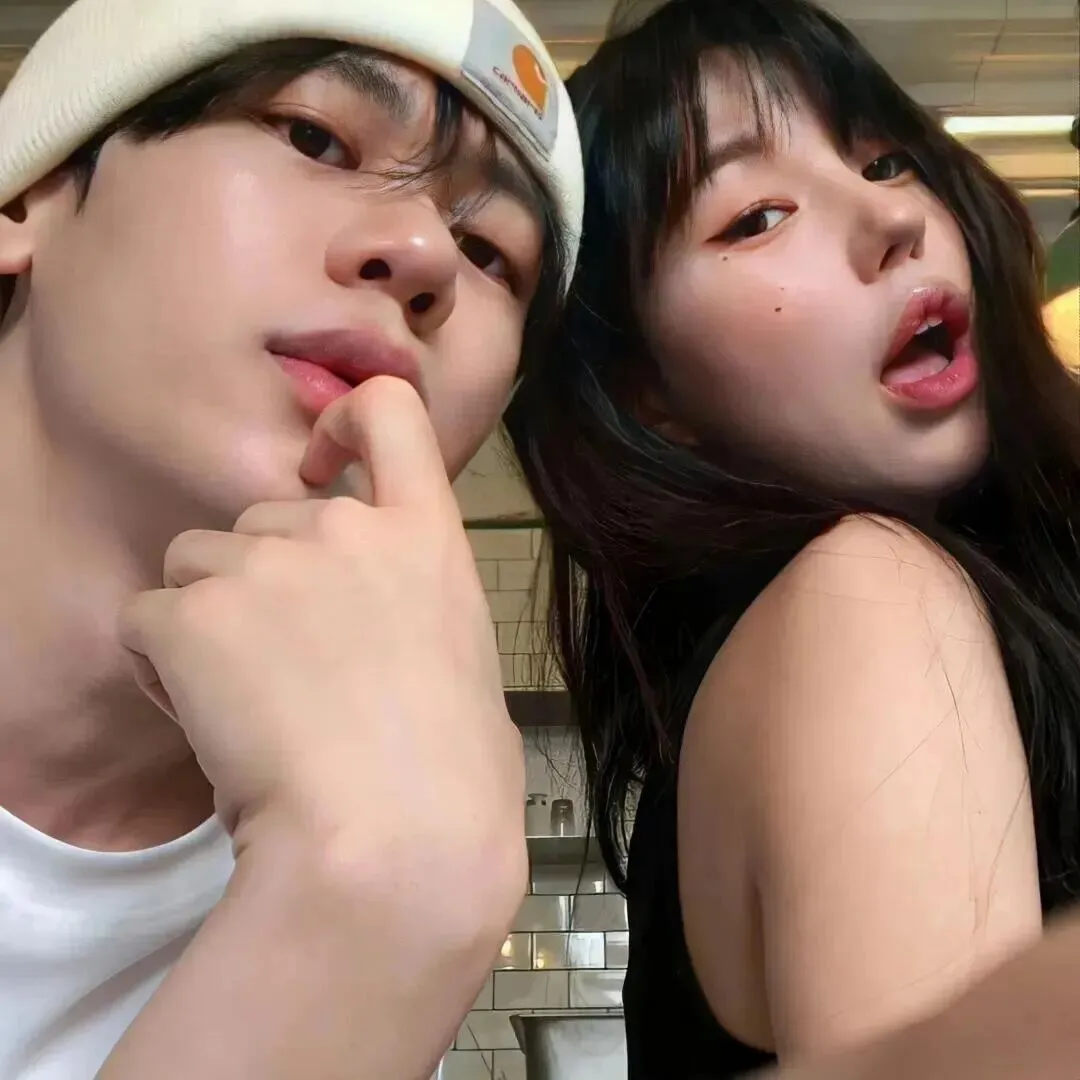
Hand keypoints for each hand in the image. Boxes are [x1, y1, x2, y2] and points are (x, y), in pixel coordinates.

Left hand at [120, 375, 525, 922]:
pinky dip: (162, 665)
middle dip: (259, 580)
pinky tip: (204, 722)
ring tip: (241, 706)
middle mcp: (344, 528)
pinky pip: (147, 619)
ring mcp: (266, 564)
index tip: (320, 458)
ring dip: (207, 619)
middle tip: (283, 673)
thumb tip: (375, 633)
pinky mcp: (194, 614)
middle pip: (261, 519)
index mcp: (425, 537)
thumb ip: (410, 611)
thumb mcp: (463, 663)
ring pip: (196, 564)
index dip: (342, 417)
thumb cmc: (454, 778)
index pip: (387, 413)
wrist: (395, 838)